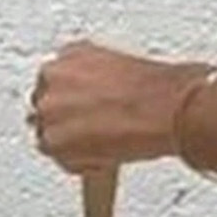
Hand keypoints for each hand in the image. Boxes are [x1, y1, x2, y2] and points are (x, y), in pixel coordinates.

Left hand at [30, 40, 202, 171]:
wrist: (167, 109)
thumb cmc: (160, 91)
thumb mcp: (126, 71)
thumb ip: (101, 83)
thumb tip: (105, 101)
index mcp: (72, 54)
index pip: (57, 81)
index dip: (74, 101)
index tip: (87, 111)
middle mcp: (53, 76)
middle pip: (48, 106)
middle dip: (69, 121)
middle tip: (95, 132)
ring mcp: (49, 109)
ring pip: (50, 134)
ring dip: (73, 144)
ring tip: (106, 147)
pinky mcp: (53, 140)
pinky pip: (62, 159)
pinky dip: (82, 163)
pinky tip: (106, 157)